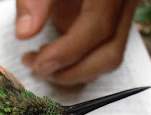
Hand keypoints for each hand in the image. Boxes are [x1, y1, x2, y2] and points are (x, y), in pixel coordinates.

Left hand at [15, 0, 139, 85]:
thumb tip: (25, 33)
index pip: (98, 27)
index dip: (67, 52)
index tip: (39, 65)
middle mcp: (125, 0)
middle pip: (109, 52)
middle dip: (71, 72)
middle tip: (38, 70)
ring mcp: (123, 12)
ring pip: (109, 57)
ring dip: (73, 71)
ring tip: (39, 62)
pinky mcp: (113, 21)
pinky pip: (101, 51)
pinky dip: (77, 63)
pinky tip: (50, 54)